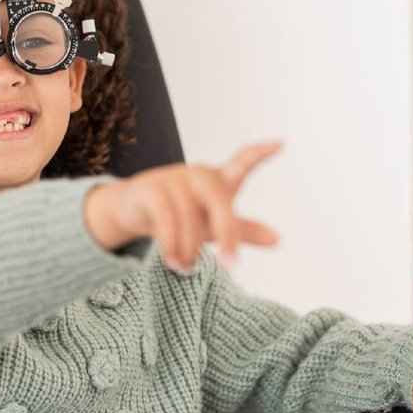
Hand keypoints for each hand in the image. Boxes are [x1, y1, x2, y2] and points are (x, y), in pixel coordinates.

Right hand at [82, 141, 281, 272]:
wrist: (132, 210)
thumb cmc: (180, 215)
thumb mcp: (212, 225)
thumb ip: (243, 231)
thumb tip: (277, 240)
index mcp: (217, 180)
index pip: (241, 162)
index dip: (259, 153)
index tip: (281, 143)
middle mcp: (197, 175)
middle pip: (219, 201)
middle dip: (228, 234)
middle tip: (231, 265)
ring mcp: (172, 179)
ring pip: (189, 217)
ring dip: (190, 249)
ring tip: (186, 269)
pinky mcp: (149, 188)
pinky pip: (165, 218)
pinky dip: (170, 243)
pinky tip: (171, 261)